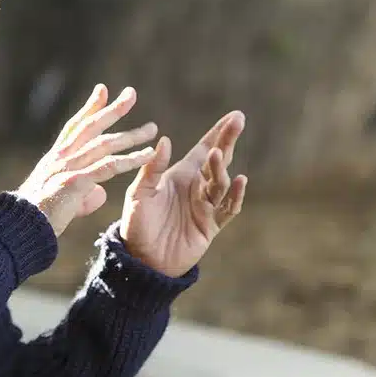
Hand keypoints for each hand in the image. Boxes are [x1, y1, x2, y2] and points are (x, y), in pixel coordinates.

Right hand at [16, 84, 157, 236]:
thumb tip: (99, 192)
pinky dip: (131, 160)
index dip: (89, 108)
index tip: (103, 90)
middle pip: (91, 126)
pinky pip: (109, 167)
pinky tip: (149, 155)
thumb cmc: (38, 217)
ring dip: (130, 135)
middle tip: (132, 93)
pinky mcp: (76, 181)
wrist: (22, 227)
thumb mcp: (62, 199)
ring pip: (104, 144)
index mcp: (55, 158)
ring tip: (152, 129)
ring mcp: (68, 167)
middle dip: (113, 109)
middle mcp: (61, 157)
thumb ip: (82, 192)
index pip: (75, 126)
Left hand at [121, 111, 246, 277]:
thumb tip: (165, 140)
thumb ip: (152, 169)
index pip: (203, 149)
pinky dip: (235, 196)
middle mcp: (196, 187)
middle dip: (228, 140)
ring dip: (220, 167)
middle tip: (239, 120)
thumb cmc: (137, 224)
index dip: (218, 133)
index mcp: (180, 175)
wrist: (141, 260)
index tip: (233, 116)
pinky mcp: (211, 226)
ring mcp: (205, 206)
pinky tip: (239, 180)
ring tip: (217, 154)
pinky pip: (227, 209)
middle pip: (218, 160)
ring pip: (220, 182)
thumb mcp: (139, 193)